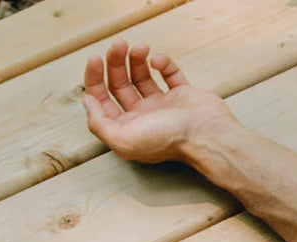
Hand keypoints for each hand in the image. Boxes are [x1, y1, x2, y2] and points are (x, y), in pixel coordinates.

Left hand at [82, 40, 234, 164]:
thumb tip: (88, 101)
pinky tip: (158, 61)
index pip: (102, 99)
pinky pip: (169, 73)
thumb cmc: (168, 141)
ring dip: (136, 59)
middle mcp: (143, 116)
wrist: (208, 136)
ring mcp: (163, 105)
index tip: (95, 59)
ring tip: (139, 48)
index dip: (94, 78)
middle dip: (115, 62)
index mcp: (127, 128)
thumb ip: (98, 123)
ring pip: (142, 76)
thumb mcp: (122, 140)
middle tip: (118, 45)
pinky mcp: (183, 94)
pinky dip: (163, 63)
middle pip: (120, 84)